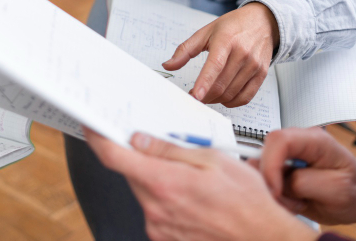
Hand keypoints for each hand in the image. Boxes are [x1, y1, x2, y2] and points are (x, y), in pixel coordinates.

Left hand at [85, 129, 317, 240]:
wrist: (263, 237)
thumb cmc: (247, 202)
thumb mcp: (212, 159)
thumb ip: (170, 148)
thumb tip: (140, 139)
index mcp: (165, 183)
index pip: (115, 157)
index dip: (98, 138)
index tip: (92, 126)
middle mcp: (156, 209)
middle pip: (131, 172)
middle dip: (141, 156)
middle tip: (166, 148)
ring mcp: (159, 227)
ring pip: (144, 190)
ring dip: (157, 178)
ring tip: (192, 177)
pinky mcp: (165, 237)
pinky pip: (155, 208)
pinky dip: (166, 196)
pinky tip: (192, 195)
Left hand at [162, 2, 278, 105]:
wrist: (263, 21)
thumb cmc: (233, 26)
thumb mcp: (206, 31)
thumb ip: (185, 50)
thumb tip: (168, 65)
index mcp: (226, 40)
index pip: (215, 65)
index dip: (204, 82)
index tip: (195, 95)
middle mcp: (242, 53)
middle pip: (222, 84)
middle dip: (205, 96)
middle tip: (194, 97)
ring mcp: (253, 65)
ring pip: (232, 93)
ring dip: (215, 100)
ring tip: (207, 96)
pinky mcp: (262, 74)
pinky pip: (246, 97)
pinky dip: (232, 102)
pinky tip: (223, 98)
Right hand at [256, 127, 355, 224]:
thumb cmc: (354, 190)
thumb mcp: (338, 189)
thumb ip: (305, 182)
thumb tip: (279, 183)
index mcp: (315, 140)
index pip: (279, 140)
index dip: (271, 165)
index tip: (276, 190)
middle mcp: (298, 143)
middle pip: (264, 153)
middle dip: (271, 181)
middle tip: (290, 200)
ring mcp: (289, 155)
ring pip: (260, 168)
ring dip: (273, 190)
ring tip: (297, 201)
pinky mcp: (282, 168)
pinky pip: (265, 179)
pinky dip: (275, 195)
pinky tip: (293, 200)